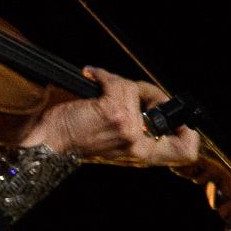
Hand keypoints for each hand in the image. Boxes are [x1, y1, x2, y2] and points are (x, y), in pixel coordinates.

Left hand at [19, 66, 200, 168]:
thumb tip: (148, 100)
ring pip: (139, 91)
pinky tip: (91, 77)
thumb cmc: (68, 138)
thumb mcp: (110, 141)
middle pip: (168, 114)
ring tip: (103, 87)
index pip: (185, 153)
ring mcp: (128, 128)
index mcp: (139, 155)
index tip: (176, 118)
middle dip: (156, 97)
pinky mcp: (114, 112)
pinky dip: (103, 75)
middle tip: (136, 93)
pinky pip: (119, 82)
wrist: (40, 142)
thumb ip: (135, 128)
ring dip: (121, 84)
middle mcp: (137, 146)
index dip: (190, 133)